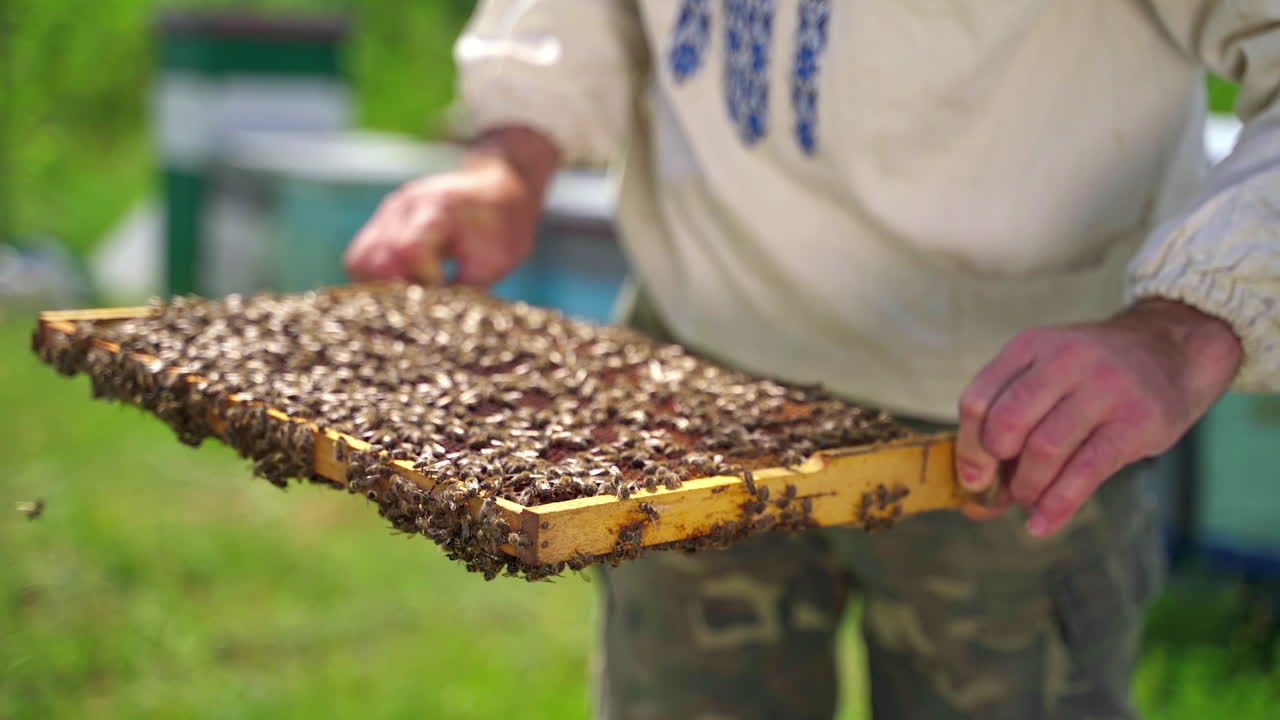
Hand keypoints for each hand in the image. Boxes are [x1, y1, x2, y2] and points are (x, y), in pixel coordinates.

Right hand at [344, 126, 560, 286]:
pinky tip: (403, 286)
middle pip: (373, 258)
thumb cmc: (503, 226)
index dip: (422, 282)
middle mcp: (403, 206)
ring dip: (379, 286)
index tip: (444, 292)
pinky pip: (361, 255)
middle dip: (396, 290)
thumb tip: (435, 325)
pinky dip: (375, 278)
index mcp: (437, 209)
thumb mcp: (496, 261)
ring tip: (412, 295)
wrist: (499, 186)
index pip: (409, 251)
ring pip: (359, 259)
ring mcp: (387, 212)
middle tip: (423, 300)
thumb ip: (462, 289)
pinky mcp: (380, 222)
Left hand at [954, 299, 1242, 536]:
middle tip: (1003, 488)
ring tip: (1030, 498)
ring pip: (1044, 449)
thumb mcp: (1046, 377)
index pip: (977, 401)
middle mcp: (1064, 360)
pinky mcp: (1137, 421)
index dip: (967, 447)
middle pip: (1006, 423)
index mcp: (1030, 346)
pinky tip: (1042, 524)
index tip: (972, 478)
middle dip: (995, 466)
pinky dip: (1058, 504)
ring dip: (1028, 487)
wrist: (1172, 351)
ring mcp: (1104, 388)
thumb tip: (972, 499)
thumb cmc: (1092, 377)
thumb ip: (1008, 425)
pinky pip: (1087, 470)